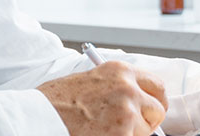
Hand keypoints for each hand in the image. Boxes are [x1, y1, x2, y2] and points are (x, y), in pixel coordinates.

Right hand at [37, 61, 167, 135]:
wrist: (41, 116)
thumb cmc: (56, 100)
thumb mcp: (88, 80)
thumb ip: (113, 86)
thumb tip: (130, 98)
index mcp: (119, 70)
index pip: (156, 85)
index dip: (154, 100)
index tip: (150, 108)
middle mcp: (127, 88)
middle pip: (157, 109)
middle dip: (147, 119)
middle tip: (131, 125)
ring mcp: (128, 112)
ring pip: (146, 131)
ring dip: (131, 133)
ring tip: (104, 128)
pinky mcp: (124, 134)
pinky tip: (100, 134)